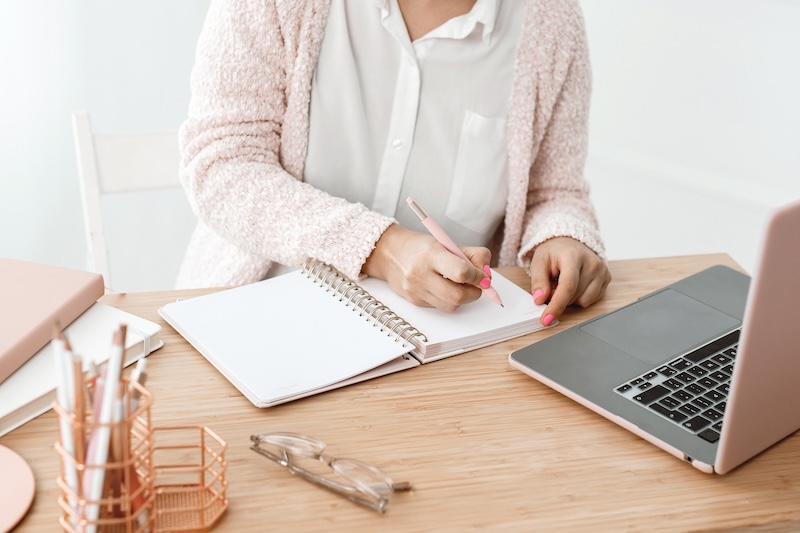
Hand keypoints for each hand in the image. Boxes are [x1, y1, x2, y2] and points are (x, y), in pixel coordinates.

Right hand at [362, 224, 491, 311]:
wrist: (390, 254)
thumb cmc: (422, 248)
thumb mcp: (448, 243)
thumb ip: (473, 256)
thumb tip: (487, 276)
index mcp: (431, 254)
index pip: (461, 272)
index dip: (478, 277)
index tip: (483, 276)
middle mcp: (420, 274)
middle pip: (458, 296)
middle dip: (474, 293)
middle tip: (477, 285)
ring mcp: (416, 290)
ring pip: (451, 306)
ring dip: (463, 298)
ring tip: (459, 284)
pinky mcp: (415, 301)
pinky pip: (441, 307)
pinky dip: (449, 300)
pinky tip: (444, 287)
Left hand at [529, 237, 610, 325]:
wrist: (569, 243)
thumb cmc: (554, 252)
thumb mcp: (539, 262)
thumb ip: (538, 281)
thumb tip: (540, 299)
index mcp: (574, 256)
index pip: (568, 286)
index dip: (556, 305)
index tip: (546, 319)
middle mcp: (592, 263)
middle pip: (573, 297)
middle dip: (558, 298)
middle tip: (551, 285)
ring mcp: (602, 271)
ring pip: (583, 302)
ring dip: (569, 299)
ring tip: (564, 282)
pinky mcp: (607, 279)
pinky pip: (591, 300)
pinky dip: (579, 297)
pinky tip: (575, 284)